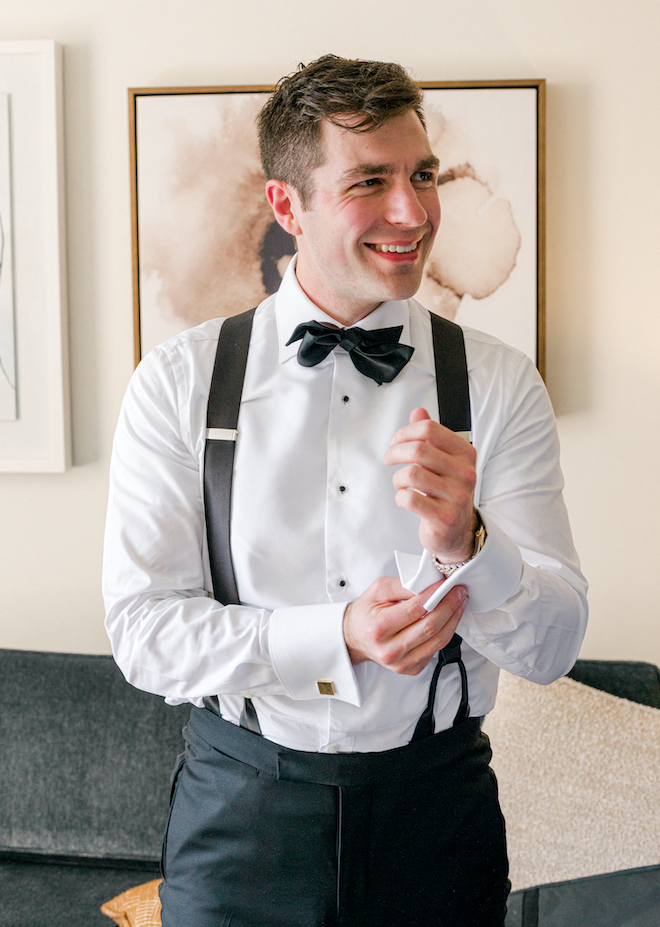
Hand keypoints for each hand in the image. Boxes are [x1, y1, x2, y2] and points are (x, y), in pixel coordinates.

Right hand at [343, 575, 467, 675]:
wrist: (355, 637)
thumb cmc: (367, 612)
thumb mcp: (378, 590)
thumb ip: (403, 585)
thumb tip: (430, 584)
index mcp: (378, 628)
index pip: (415, 610)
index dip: (434, 595)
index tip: (446, 584)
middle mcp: (390, 650)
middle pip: (430, 627)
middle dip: (450, 606)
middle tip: (460, 591)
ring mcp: (402, 663)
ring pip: (438, 641)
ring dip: (453, 619)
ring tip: (460, 603)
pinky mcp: (411, 669)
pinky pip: (436, 650)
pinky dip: (446, 632)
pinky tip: (449, 618)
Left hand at [384, 408, 477, 562]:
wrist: (458, 530)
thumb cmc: (448, 492)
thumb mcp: (444, 460)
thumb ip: (431, 435)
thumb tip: (418, 412)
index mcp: (465, 454)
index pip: (430, 430)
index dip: (405, 433)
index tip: (395, 442)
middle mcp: (465, 473)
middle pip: (419, 449)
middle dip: (395, 452)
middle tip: (389, 459)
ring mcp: (456, 496)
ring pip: (411, 474)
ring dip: (397, 478)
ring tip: (400, 483)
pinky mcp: (444, 517)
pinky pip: (410, 499)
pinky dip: (400, 497)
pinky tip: (405, 498)